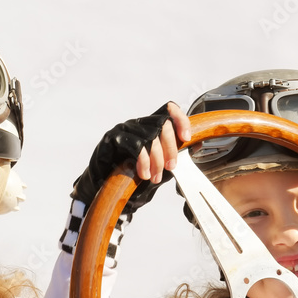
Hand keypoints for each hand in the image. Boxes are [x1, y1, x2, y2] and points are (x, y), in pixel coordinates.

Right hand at [73, 102, 191, 215]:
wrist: (100, 188)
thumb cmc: (128, 177)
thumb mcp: (156, 167)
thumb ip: (173, 157)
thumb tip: (197, 145)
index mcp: (148, 126)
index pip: (168, 110)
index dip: (180, 119)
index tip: (186, 138)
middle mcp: (137, 124)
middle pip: (162, 123)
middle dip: (171, 148)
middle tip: (171, 168)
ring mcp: (124, 129)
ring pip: (150, 136)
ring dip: (157, 159)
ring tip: (155, 177)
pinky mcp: (112, 138)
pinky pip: (135, 146)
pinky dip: (143, 161)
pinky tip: (143, 174)